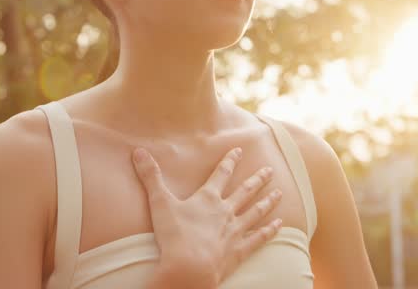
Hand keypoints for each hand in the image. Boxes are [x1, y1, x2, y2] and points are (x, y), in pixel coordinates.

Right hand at [131, 147, 282, 283]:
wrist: (189, 267)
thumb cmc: (174, 236)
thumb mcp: (160, 203)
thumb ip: (151, 177)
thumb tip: (138, 151)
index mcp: (208, 198)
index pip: (221, 174)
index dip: (230, 161)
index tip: (239, 150)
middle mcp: (226, 211)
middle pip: (245, 191)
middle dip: (257, 179)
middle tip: (270, 170)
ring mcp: (235, 231)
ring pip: (256, 212)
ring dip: (268, 202)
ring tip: (280, 193)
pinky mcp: (239, 251)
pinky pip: (259, 238)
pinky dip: (270, 231)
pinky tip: (280, 224)